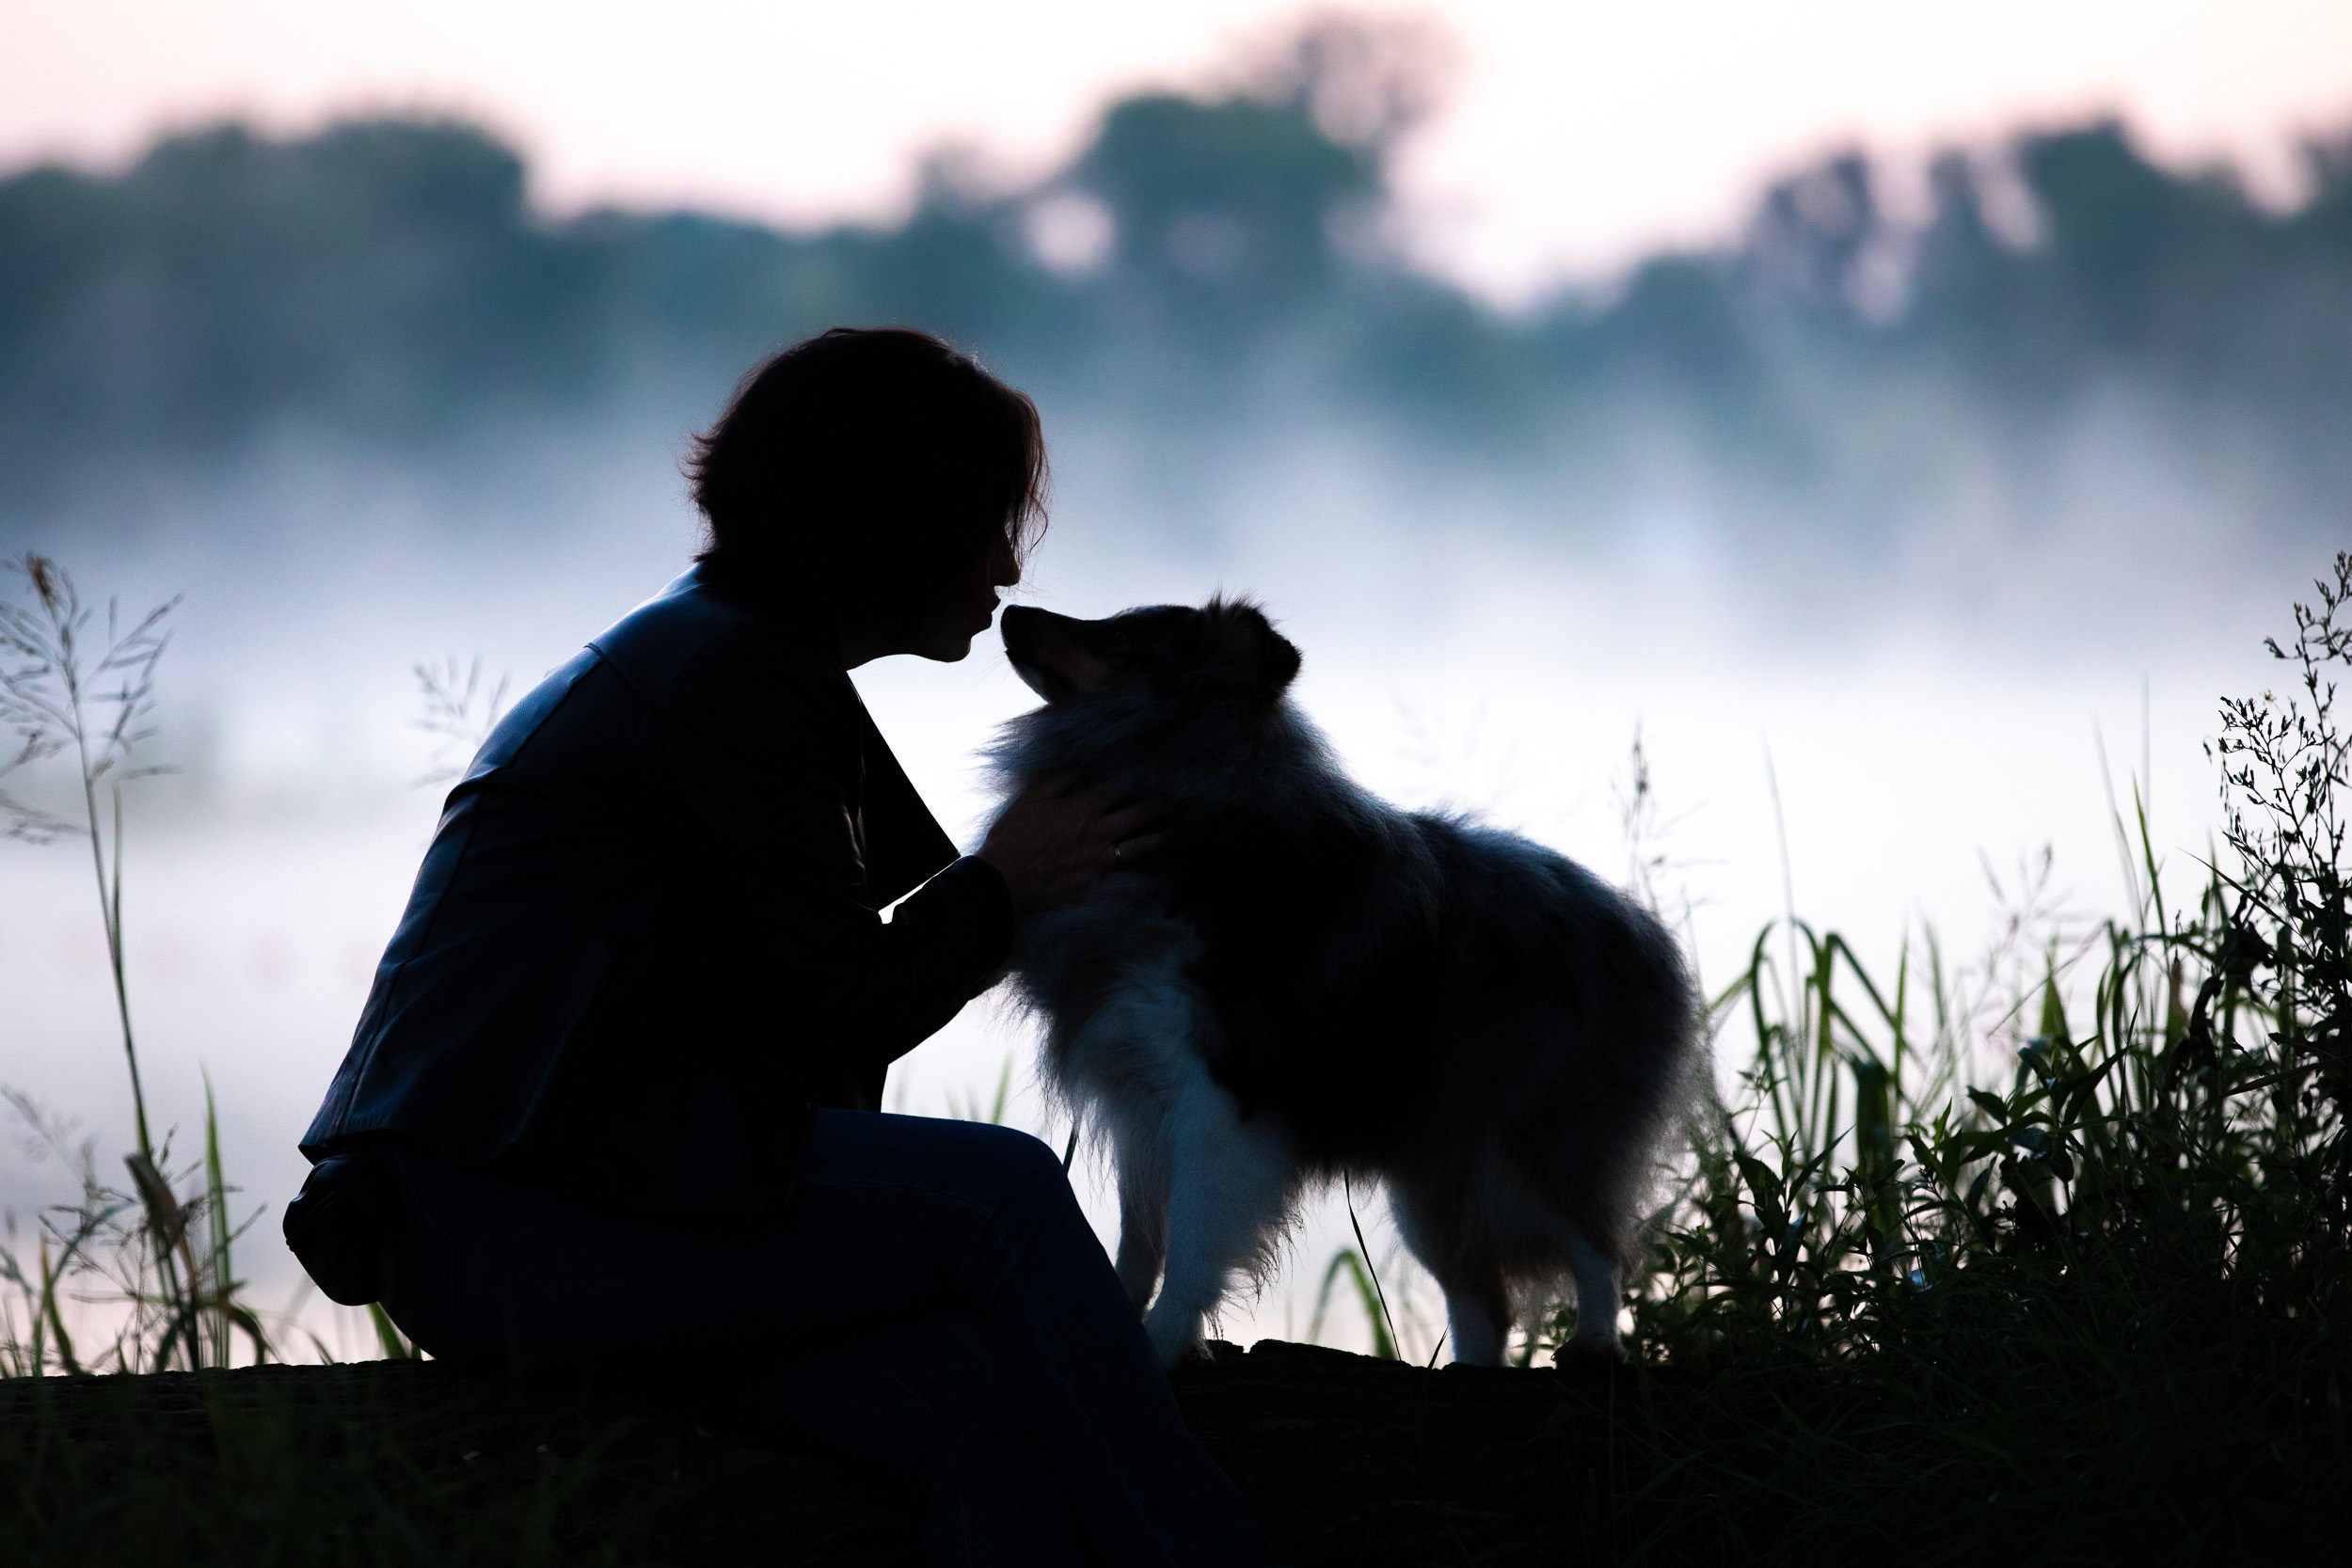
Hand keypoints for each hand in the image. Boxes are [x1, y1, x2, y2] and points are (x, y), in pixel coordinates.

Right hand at [977, 776, 1165, 914]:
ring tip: (1174, 832)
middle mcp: (1098, 833)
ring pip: (1140, 847)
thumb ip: (1060, 778)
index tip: (1155, 771)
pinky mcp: (1095, 886)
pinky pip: (1126, 885)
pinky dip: (1144, 885)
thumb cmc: (1012, 836)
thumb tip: (1084, 763)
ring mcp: (1099, 861)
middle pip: (1139, 815)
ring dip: (1160, 838)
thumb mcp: (1030, 798)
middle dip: (1160, 805)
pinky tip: (1157, 885)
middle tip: (1177, 798)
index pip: (1120, 787)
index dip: (1139, 777)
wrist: (1002, 880)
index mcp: (1083, 809)